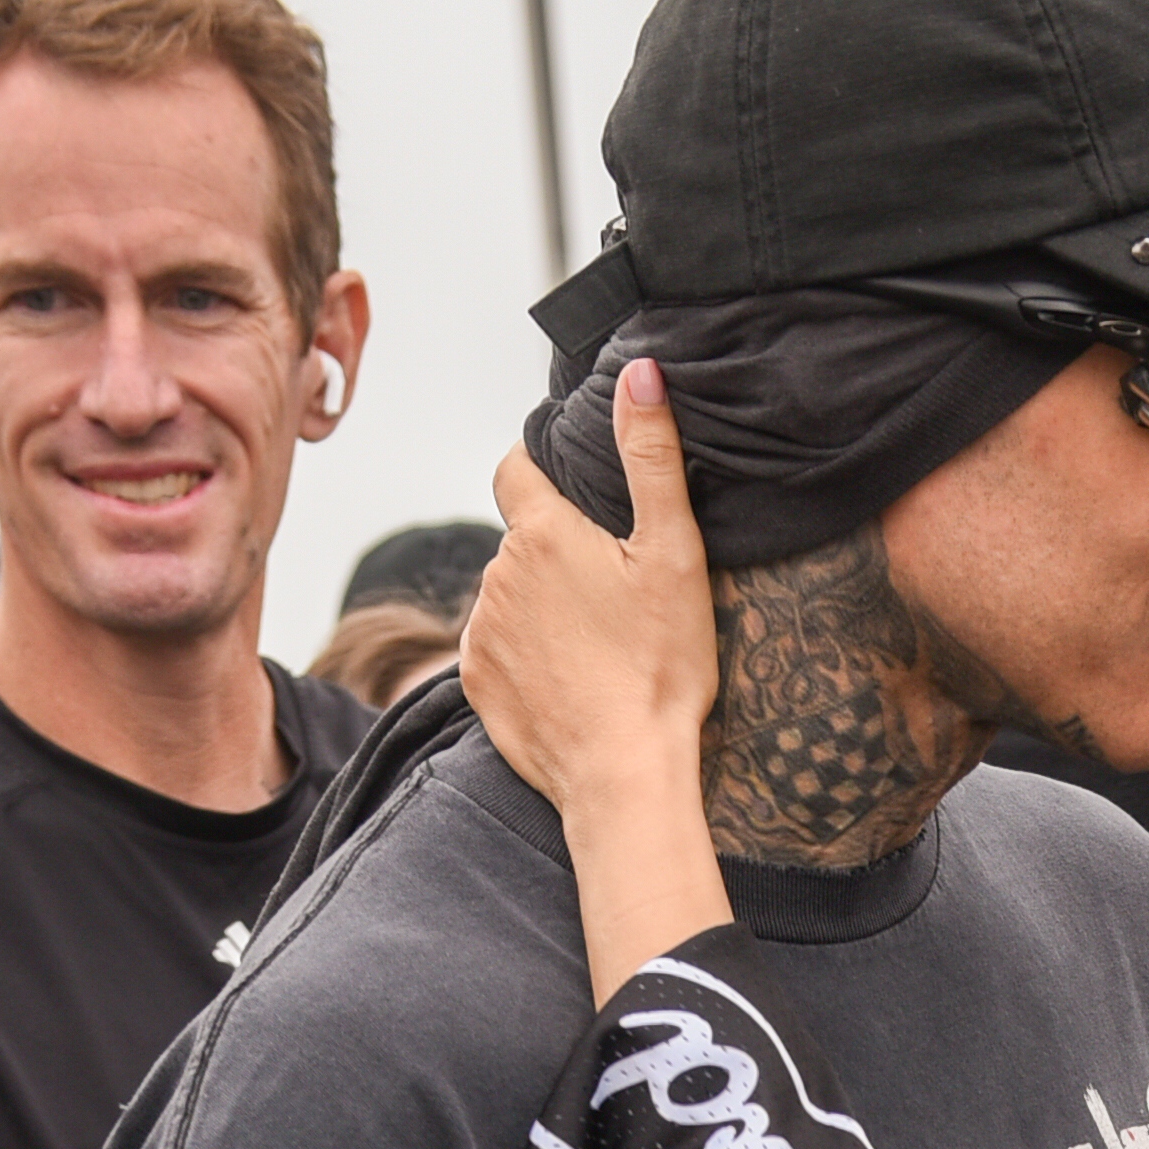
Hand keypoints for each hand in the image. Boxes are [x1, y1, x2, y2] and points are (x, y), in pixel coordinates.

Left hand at [468, 388, 732, 1000]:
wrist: (623, 777)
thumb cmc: (658, 667)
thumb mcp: (673, 554)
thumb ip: (652, 457)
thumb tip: (639, 370)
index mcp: (542, 532)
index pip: (515, 468)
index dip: (539, 470)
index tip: (569, 491)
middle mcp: (497, 574)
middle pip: (520, 544)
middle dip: (554, 557)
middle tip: (609, 596)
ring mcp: (480, 633)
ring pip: (507, 599)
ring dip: (538, 610)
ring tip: (592, 647)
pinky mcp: (475, 685)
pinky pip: (495, 652)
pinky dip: (525, 659)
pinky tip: (568, 682)